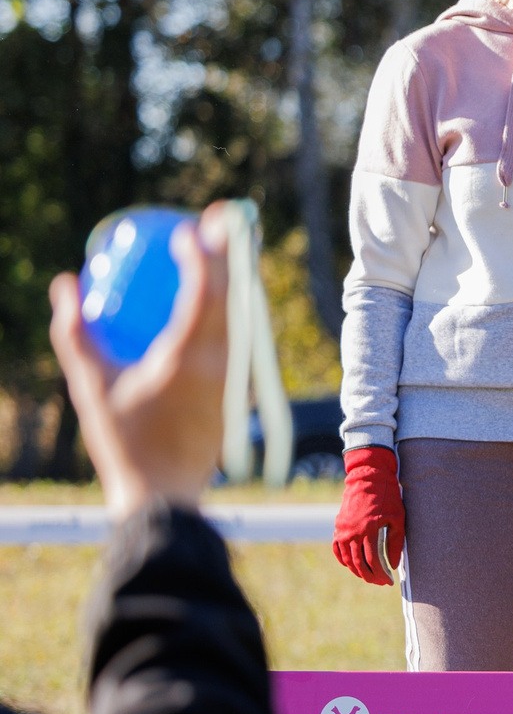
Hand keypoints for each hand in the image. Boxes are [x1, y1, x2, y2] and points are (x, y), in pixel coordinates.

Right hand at [48, 205, 229, 516]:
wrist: (165, 495)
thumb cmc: (122, 442)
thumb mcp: (89, 387)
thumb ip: (76, 333)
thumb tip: (65, 282)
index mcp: (185, 361)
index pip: (204, 297)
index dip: (203, 258)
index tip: (191, 230)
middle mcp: (221, 366)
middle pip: (236, 297)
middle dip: (233, 253)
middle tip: (224, 218)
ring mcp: (236, 379)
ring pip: (246, 316)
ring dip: (240, 278)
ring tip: (233, 244)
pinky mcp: (240, 391)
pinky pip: (243, 338)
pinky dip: (236, 309)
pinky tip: (229, 294)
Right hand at [333, 446, 404, 584]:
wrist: (368, 478)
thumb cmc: (387, 497)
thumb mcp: (398, 518)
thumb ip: (395, 543)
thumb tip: (393, 565)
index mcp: (368, 530)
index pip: (373, 561)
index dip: (381, 574)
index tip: (389, 581)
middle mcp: (352, 532)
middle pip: (358, 563)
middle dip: (370, 576)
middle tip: (380, 582)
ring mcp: (342, 530)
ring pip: (347, 558)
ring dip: (357, 571)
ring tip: (369, 577)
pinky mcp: (338, 527)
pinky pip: (337, 549)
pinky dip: (343, 559)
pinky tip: (351, 565)